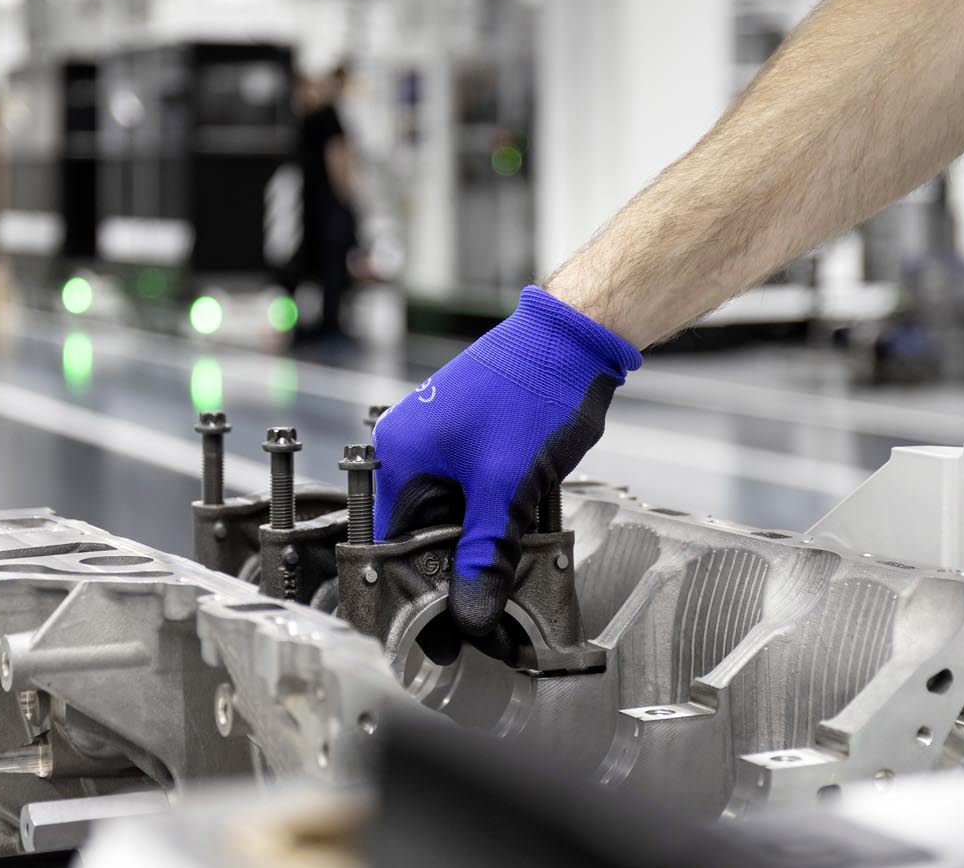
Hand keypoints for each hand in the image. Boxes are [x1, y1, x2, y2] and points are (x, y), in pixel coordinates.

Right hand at [372, 286, 641, 659]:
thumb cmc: (534, 395)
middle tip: (486, 602)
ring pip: (449, 513)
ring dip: (477, 541)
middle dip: (454, 566)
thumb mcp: (507, 489)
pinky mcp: (468, 437)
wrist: (573, 338)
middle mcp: (408, 445)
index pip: (390, 542)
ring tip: (507, 563)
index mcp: (400, 455)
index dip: (417, 587)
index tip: (443, 625)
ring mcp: (439, 438)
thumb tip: (471, 615)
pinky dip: (491, 515)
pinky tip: (518, 525)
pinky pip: (469, 492)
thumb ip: (485, 556)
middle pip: (419, 531)